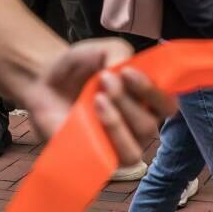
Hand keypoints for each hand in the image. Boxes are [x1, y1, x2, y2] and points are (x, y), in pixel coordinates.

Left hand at [23, 38, 171, 166]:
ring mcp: (120, 145)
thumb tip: (122, 69)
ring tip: (98, 99)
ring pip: (137, 146)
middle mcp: (138, 125)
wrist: (45, 82)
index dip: (153, 91)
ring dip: (119, 121)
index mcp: (146, 101)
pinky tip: (92, 115)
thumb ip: (117, 53)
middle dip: (128, 100)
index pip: (167, 105)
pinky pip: (116, 161)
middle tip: (103, 79)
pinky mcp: (100, 160)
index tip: (127, 72)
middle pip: (150, 125)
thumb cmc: (79, 68)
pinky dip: (108, 136)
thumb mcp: (100, 50)